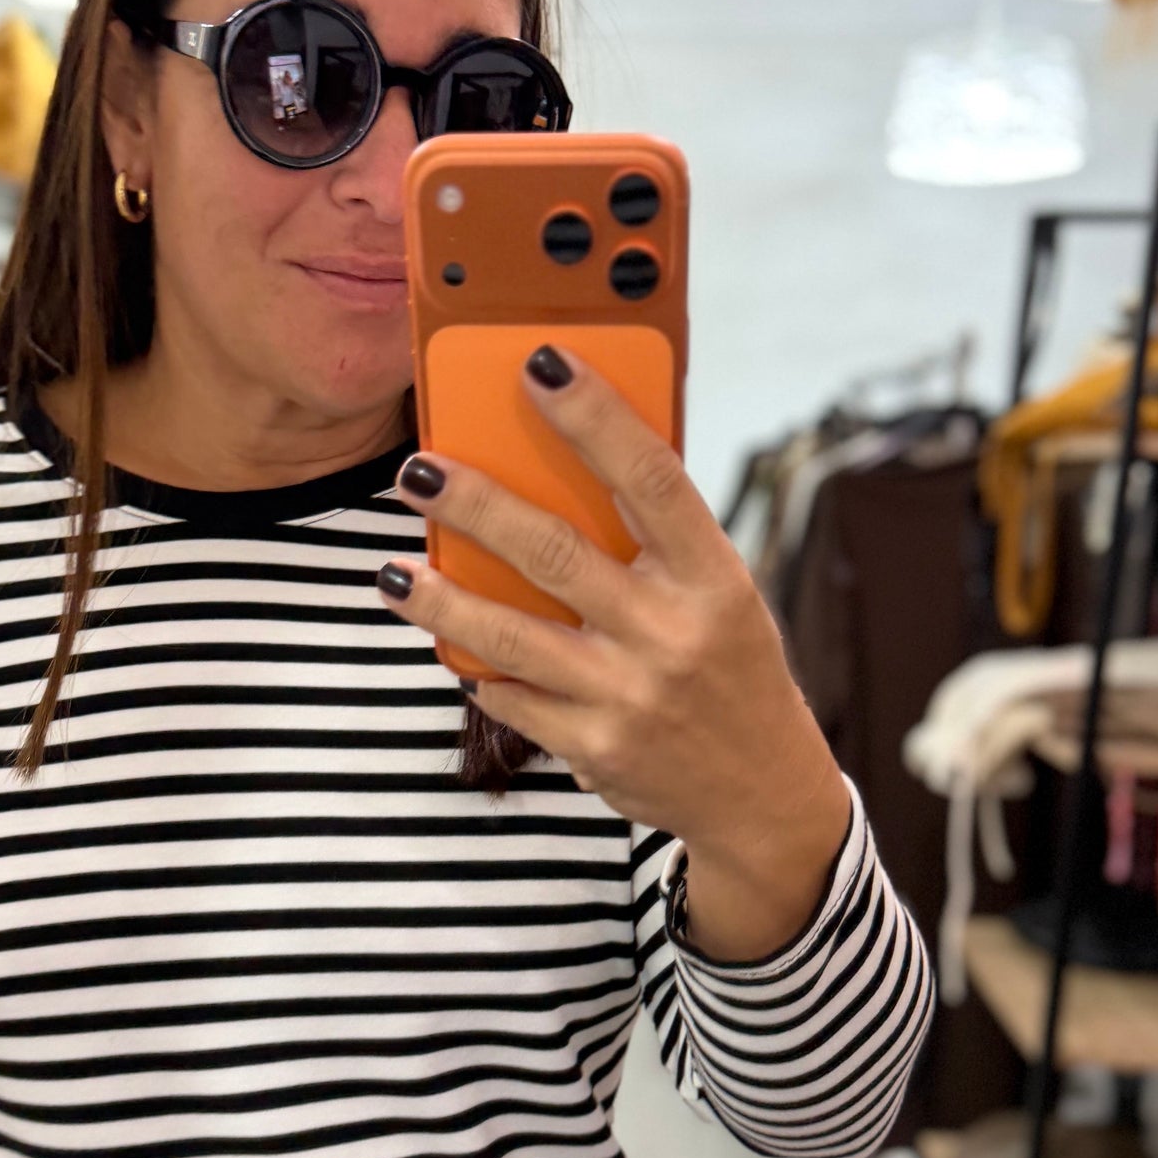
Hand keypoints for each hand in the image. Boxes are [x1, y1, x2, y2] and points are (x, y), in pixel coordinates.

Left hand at [379, 343, 852, 960]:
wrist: (761, 793)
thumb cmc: (730, 670)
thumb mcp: (722, 596)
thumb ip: (655, 545)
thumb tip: (556, 467)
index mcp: (714, 577)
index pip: (649, 477)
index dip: (593, 415)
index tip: (538, 364)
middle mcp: (673, 634)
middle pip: (554, 551)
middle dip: (474, 505)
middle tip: (416, 470)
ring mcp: (630, 695)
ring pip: (511, 635)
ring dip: (442, 599)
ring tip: (395, 572)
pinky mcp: (596, 748)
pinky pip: (512, 698)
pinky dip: (477, 669)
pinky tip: (447, 642)